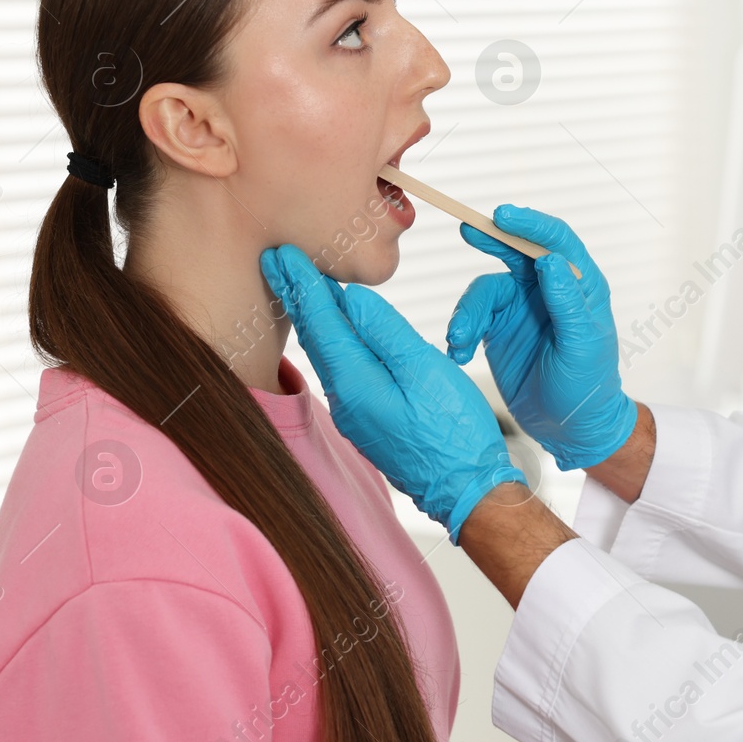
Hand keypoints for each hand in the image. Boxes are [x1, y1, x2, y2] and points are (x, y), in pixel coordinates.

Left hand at [260, 244, 524, 542]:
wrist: (466, 487)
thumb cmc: (453, 430)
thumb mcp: (424, 371)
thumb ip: (385, 332)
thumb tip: (352, 299)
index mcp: (355, 382)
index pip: (321, 324)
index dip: (303, 286)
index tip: (283, 254)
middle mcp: (345, 398)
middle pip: (315, 337)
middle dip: (297, 296)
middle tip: (276, 260)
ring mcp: (354, 412)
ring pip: (326, 354)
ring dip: (314, 317)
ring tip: (302, 286)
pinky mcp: (368, 419)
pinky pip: (342, 369)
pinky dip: (334, 340)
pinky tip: (339, 330)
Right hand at [447, 206, 636, 469]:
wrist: (569, 428)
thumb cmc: (587, 387)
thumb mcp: (582, 347)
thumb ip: (567, 304)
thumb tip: (551, 261)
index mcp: (579, 286)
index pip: (556, 243)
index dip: (530, 225)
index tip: (504, 215)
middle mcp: (548, 289)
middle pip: (516, 252)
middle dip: (492, 239)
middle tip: (468, 229)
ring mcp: (521, 307)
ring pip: (486, 289)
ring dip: (468, 311)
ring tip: (459, 339)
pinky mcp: (498, 328)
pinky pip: (473, 316)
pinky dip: (461, 330)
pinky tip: (458, 352)